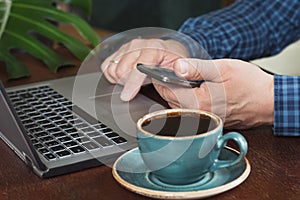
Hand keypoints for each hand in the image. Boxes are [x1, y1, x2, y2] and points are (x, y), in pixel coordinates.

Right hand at [100, 38, 188, 100]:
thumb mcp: (187, 68)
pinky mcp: (120, 50)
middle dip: (127, 83)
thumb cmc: (177, 62)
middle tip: (138, 88)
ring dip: (120, 80)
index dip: (132, 82)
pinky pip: (106, 66)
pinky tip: (125, 78)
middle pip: (122, 69)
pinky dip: (112, 76)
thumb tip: (180, 70)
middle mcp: (140, 45)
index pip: (140, 65)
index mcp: (156, 48)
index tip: (127, 96)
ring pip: (112, 68)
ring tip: (134, 82)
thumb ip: (188, 70)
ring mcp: (128, 47)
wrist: (171, 51)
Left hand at [153, 58, 273, 128]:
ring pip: (177, 106)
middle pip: (169, 99)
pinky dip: (185, 99)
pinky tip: (192, 91)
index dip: (159, 77)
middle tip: (166, 72)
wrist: (268, 102)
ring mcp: (202, 121)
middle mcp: (197, 117)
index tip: (156, 69)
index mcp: (197, 103)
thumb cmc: (249, 85)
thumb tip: (175, 66)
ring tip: (178, 81)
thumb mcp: (221, 69)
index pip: (166, 90)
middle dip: (165, 85)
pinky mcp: (207, 122)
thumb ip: (196, 68)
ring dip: (174, 93)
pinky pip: (188, 110)